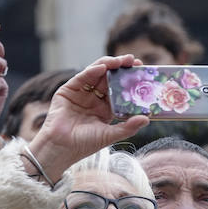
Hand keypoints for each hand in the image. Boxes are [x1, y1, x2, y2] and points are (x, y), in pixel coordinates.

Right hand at [28, 55, 149, 181]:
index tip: (142, 71)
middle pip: (109, 78)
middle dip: (121, 68)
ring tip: (121, 60)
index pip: (119, 89)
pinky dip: (91, 71)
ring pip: (96, 74)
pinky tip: (102, 67)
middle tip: (134, 61)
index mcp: (104, 107)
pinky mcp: (67, 91)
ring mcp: (80, 93)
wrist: (60, 148)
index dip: (130, 80)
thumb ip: (128, 127)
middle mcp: (93, 98)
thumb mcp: (110, 135)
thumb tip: (147, 118)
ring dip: (108, 65)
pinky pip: (81, 78)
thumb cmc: (83, 144)